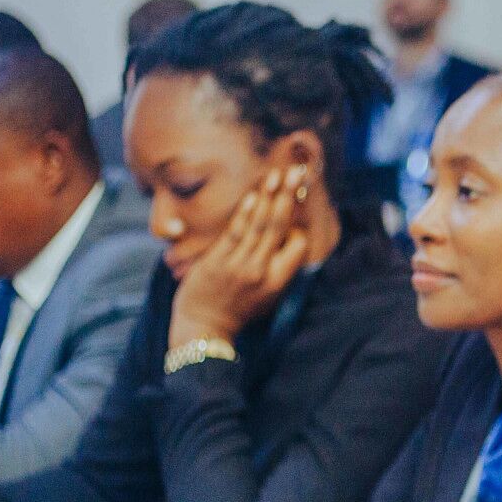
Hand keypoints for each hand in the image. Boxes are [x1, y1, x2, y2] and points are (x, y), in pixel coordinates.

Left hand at [167, 167, 311, 347]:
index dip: (297, 227)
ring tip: (276, 175)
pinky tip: (253, 195)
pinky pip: (235, 232)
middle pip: (279, 227)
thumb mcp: (267, 297)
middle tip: (296, 172)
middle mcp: (262, 272)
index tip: (293, 213)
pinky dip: (245, 212)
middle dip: (288, 197)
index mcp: (278, 282)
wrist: (203, 328)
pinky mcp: (217, 262)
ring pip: (259, 225)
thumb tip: (286, 240)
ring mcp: (239, 266)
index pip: (298, 245)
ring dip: (269, 197)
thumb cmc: (237, 312)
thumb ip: (278, 270)